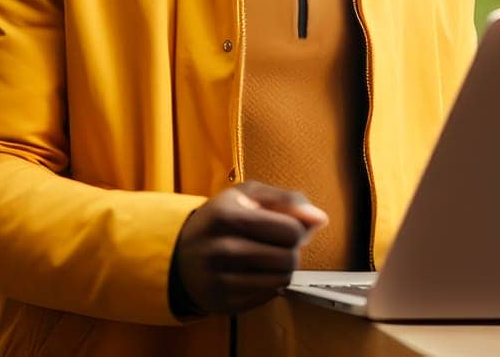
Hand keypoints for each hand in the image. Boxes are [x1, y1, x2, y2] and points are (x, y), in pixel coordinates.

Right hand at [170, 181, 329, 315]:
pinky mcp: (223, 303)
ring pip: (282, 280)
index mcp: (227, 216)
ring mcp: (220, 280)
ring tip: (266, 258)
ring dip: (282, 269)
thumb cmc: (220, 220)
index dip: (296, 228)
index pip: (290, 230)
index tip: (284, 227)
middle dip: (291, 250)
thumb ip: (287, 200)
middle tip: (276, 244)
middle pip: (289, 258)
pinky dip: (269, 285)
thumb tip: (320, 219)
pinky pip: (268, 296)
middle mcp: (221, 250)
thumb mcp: (247, 196)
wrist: (179, 254)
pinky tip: (254, 273)